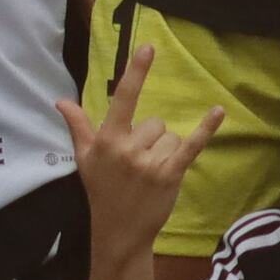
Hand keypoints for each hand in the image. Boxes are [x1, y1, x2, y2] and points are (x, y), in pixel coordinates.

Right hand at [58, 48, 222, 257]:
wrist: (119, 232)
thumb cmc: (102, 192)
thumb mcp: (85, 159)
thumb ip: (78, 126)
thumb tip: (61, 101)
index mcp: (107, 140)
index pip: (123, 98)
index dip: (136, 72)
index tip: (148, 47)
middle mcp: (128, 148)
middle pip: (154, 122)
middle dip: (150, 140)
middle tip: (137, 166)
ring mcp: (150, 162)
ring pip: (170, 136)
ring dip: (164, 151)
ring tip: (150, 175)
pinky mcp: (170, 175)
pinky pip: (191, 145)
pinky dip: (206, 129)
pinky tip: (218, 112)